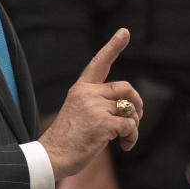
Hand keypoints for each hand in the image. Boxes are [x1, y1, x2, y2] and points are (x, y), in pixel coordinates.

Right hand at [38, 28, 141, 178]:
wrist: (52, 156)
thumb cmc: (67, 139)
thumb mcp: (78, 112)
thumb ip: (98, 103)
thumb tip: (128, 107)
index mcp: (80, 88)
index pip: (99, 62)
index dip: (114, 46)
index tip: (125, 32)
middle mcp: (87, 93)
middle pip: (126, 87)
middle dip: (137, 103)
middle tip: (136, 118)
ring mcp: (95, 107)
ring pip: (130, 109)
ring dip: (134, 126)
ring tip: (125, 139)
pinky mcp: (103, 124)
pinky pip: (130, 125)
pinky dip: (132, 137)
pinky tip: (123, 146)